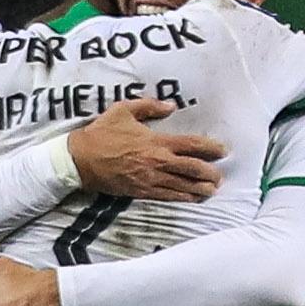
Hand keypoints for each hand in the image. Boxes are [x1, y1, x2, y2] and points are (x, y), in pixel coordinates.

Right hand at [67, 98, 223, 199]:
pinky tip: (193, 199)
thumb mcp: (124, 110)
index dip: (210, 148)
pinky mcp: (142, 192)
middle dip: (210, 173)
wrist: (81, 159)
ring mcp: (151, 179)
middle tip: (219, 175)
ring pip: (183, 186)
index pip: (191, 145)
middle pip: (192, 169)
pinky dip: (183, 198)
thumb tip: (170, 106)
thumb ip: (149, 106)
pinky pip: (168, 196)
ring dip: (201, 189)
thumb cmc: (102, 133)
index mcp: (156, 141)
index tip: (222, 150)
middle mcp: (158, 162)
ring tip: (213, 190)